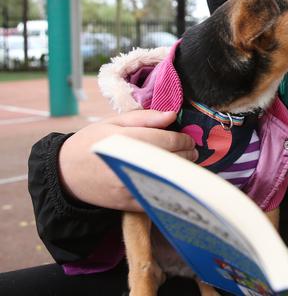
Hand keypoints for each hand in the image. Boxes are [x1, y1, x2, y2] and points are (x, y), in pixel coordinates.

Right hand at [58, 109, 196, 211]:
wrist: (65, 174)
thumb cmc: (91, 142)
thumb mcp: (113, 122)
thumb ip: (145, 118)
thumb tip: (172, 114)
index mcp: (125, 140)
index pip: (167, 140)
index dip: (184, 140)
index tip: (188, 139)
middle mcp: (128, 164)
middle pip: (171, 160)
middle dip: (186, 155)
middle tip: (192, 152)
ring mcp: (128, 186)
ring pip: (167, 181)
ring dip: (181, 173)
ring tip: (185, 165)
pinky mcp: (127, 204)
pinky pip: (156, 198)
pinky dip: (169, 190)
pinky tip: (172, 182)